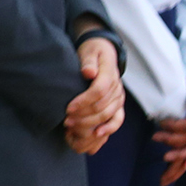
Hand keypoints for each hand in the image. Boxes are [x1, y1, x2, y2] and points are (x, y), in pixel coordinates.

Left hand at [64, 39, 125, 154]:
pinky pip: (118, 119)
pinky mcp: (118, 104)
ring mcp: (119, 97)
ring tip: (72, 126)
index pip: (99, 91)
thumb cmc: (92, 51)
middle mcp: (117, 87)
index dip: (83, 101)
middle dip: (83, 115)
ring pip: (107, 114)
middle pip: (102, 106)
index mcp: (110, 73)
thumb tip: (88, 73)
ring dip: (90, 123)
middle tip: (66, 120)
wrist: (104, 52)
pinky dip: (109, 128)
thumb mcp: (89, 51)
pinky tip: (97, 133)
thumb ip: (88, 62)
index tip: (68, 108)